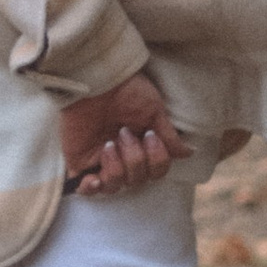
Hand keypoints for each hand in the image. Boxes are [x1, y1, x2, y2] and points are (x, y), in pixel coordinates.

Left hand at [59, 72, 188, 197]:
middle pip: (138, 181)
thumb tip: (188, 153)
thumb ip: (169, 136)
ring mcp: (99, 160)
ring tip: (110, 144)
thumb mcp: (154, 111)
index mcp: (141, 145)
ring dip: (118, 168)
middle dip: (136, 159)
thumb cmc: (127, 89)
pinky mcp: (78, 160)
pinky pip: (85, 189)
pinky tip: (96, 177)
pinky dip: (92, 188)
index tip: (149, 135)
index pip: (155, 171)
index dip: (157, 160)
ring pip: (115, 186)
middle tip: (124, 132)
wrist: (98, 78)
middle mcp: (122, 156)